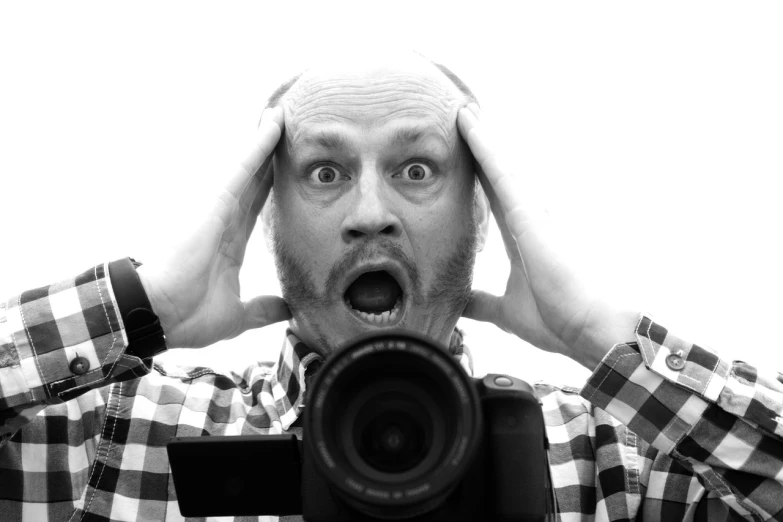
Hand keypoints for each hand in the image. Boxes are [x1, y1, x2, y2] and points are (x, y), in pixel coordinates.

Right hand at [136, 107, 290, 348]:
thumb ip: (261, 309)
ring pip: (249, 167)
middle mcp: (226, 221)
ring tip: (284, 114)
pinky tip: (273, 127)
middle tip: (290, 128)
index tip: (290, 167)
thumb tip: (286, 309)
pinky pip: (241, 171)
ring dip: (266, 140)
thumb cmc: (187, 316)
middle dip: (271, 155)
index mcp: (232, 243)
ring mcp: (220, 210)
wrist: (160, 317)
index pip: (258, 206)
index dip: (273, 184)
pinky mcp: (215, 205)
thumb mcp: (237, 315)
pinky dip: (258, 148)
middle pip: (255, 180)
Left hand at [457, 104, 636, 368]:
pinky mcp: (530, 213)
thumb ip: (482, 303)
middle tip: (461, 116)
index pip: (494, 196)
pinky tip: (469, 127)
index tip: (463, 152)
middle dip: (481, 147)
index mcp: (522, 234)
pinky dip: (485, 149)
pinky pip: (501, 174)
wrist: (589, 329)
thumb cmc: (557, 320)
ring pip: (500, 166)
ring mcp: (532, 211)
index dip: (479, 174)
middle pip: (498, 175)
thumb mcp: (506, 310)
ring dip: (481, 138)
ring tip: (461, 111)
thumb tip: (459, 303)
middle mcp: (530, 216)